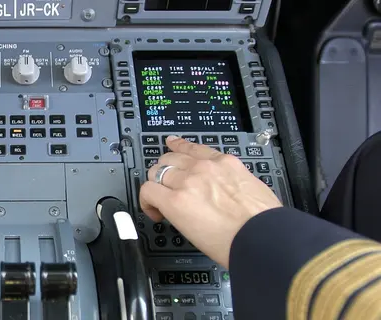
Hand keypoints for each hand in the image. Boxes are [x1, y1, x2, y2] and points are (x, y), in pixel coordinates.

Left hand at [139, 136, 281, 267]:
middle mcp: (204, 168)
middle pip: (169, 159)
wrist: (263, 237)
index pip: (193, 148)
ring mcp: (188, 182)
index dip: (178, 147)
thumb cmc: (264, 222)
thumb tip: (225, 193)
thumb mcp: (253, 189)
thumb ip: (233, 184)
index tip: (172, 145)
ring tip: (160, 203)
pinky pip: (148, 192)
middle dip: (165, 172)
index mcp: (226, 163)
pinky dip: (147, 202)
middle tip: (166, 187)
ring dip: (155, 186)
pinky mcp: (175, 201)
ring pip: (156, 172)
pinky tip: (155, 213)